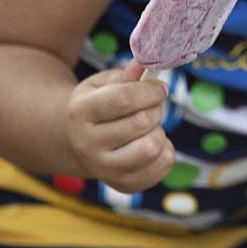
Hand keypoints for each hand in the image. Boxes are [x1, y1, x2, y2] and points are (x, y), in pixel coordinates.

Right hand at [65, 64, 172, 192]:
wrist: (81, 141)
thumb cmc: (100, 105)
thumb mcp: (104, 83)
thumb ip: (126, 74)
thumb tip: (144, 62)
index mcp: (80, 112)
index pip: (124, 98)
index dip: (150, 90)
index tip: (159, 88)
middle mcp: (86, 144)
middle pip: (142, 122)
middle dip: (155, 109)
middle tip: (150, 108)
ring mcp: (103, 169)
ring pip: (151, 148)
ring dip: (159, 132)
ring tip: (148, 128)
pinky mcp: (122, 184)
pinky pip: (162, 166)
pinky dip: (166, 151)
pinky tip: (150, 144)